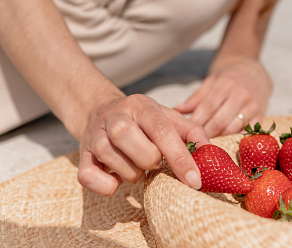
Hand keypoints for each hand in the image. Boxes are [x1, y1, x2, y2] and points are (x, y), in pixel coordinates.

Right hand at [77, 94, 209, 195]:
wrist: (100, 111)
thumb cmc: (142, 120)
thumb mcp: (167, 117)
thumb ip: (192, 132)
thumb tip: (210, 153)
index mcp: (141, 106)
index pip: (162, 131)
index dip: (180, 158)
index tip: (194, 180)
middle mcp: (116, 117)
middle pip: (141, 150)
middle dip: (153, 162)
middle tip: (153, 161)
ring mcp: (95, 136)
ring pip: (118, 165)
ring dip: (134, 173)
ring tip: (136, 164)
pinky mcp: (81, 156)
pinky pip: (90, 179)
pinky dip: (107, 185)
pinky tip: (117, 177)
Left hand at [175, 58, 271, 137]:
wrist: (255, 70)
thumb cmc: (229, 77)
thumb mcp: (211, 81)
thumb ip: (195, 98)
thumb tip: (176, 110)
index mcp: (225, 84)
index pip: (208, 107)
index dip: (196, 122)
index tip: (186, 131)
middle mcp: (241, 94)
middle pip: (219, 121)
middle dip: (206, 133)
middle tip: (196, 140)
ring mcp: (253, 105)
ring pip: (233, 128)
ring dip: (219, 137)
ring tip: (209, 141)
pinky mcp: (261, 114)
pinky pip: (247, 132)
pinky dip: (236, 138)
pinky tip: (226, 140)